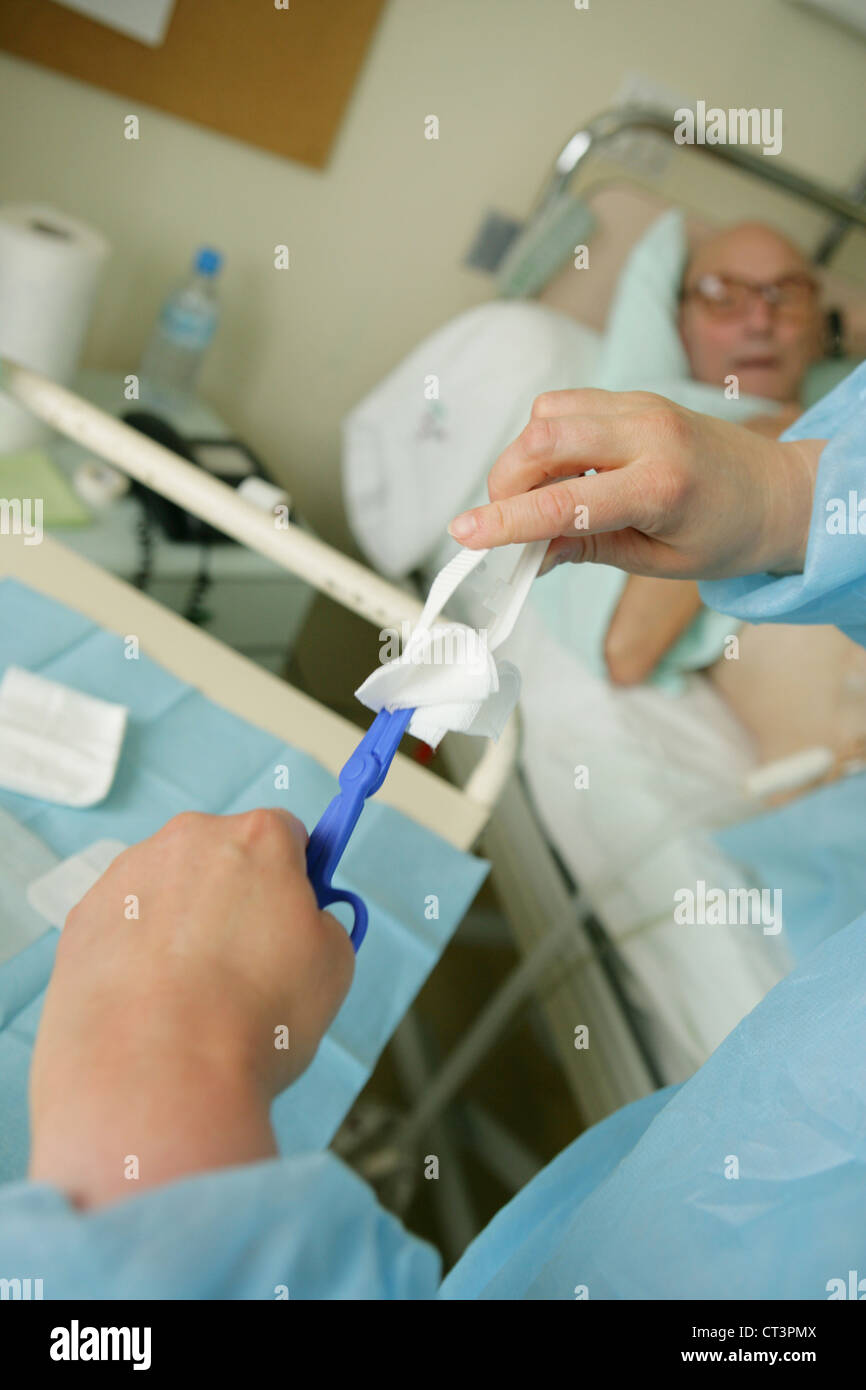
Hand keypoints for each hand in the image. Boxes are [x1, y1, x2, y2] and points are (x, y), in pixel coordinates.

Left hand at [29, 809, 353, 1208]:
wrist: (156, 1076)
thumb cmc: (254, 1018)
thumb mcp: (333, 967)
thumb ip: (321, 924)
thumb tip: (302, 923)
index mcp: (256, 838)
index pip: (287, 834)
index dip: (295, 876)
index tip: (293, 912)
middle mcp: (188, 839)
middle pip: (223, 856)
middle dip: (236, 898)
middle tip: (247, 965)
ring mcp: (128, 875)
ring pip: (169, 889)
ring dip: (184, 924)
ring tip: (194, 996)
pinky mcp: (83, 917)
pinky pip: (124, 923)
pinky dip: (138, 952)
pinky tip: (151, 1002)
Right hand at [448, 389, 822, 579]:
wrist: (782, 491)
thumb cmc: (727, 535)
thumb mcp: (657, 562)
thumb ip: (588, 549)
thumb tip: (530, 554)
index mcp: (661, 487)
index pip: (562, 502)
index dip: (505, 522)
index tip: (464, 535)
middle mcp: (649, 433)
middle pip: (543, 438)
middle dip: (505, 482)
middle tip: (507, 522)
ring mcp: (641, 406)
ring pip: (548, 413)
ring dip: (524, 458)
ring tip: (542, 499)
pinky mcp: (634, 397)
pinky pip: (568, 406)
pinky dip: (548, 439)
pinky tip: (565, 473)